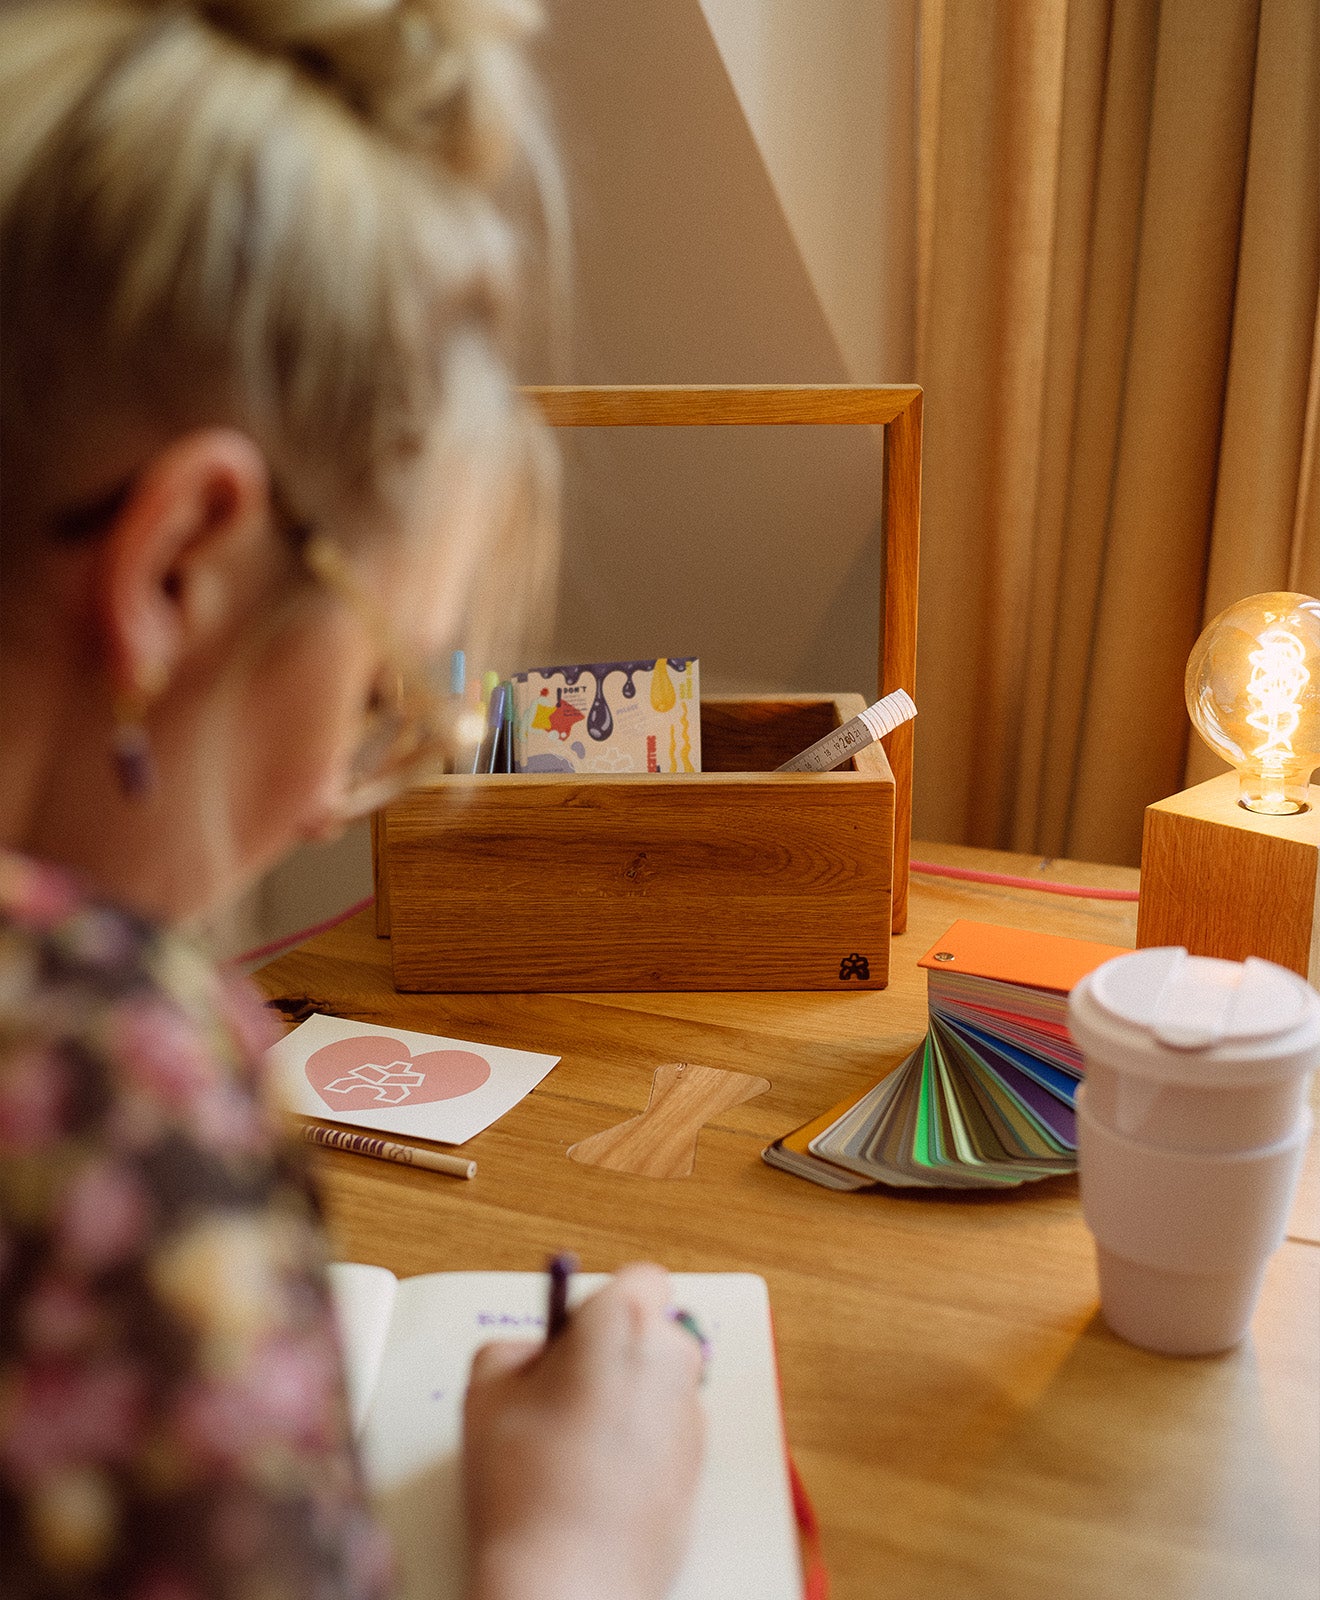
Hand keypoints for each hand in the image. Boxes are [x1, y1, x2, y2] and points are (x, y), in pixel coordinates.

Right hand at [462, 1263, 704, 1599]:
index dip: (599, 1304)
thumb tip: (534, 1354)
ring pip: (658, 1386)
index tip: (569, 1335)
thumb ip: (514, 1348)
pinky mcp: (698, 1469)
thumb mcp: (486, 1389)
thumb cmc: (528, 1483)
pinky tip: (594, 1481)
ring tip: (569, 1448)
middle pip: (650, 1332)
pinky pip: (666, 1434)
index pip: (638, 1277)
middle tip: (559, 1394)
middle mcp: (673, 1361)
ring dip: (626, 1401)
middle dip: (612, 1353)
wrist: (568, 1580)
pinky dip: (639, 1446)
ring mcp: (692, 1418)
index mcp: (626, 1322)